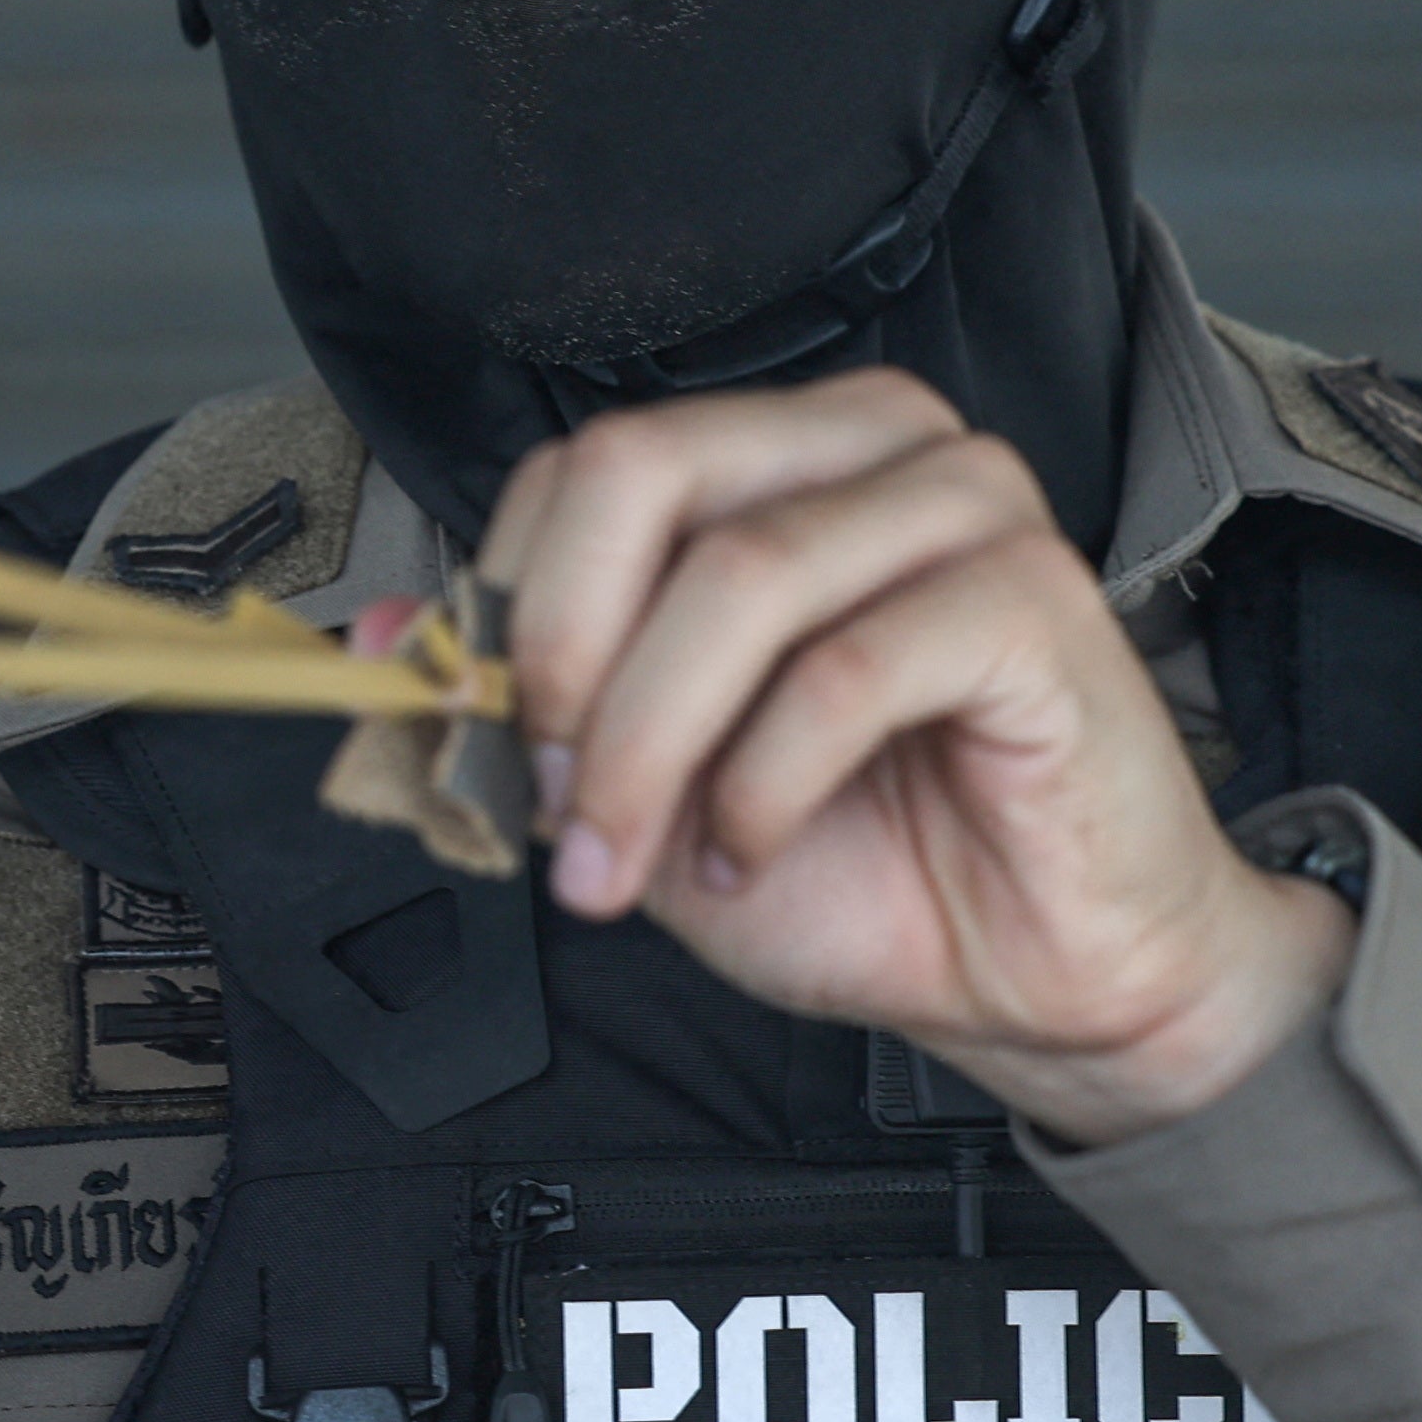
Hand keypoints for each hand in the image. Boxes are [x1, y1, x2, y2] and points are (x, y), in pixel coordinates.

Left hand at [483, 368, 1354, 1145]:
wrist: (1043, 978)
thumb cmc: (864, 864)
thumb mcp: (645, 789)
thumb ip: (525, 707)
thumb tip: (378, 639)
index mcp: (775, 455)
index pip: (580, 469)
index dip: (509, 616)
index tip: (497, 756)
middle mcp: (873, 442)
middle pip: (638, 472)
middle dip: (562, 657)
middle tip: (554, 803)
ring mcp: (967, 504)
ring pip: (734, 576)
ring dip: (648, 746)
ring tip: (637, 860)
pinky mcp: (1036, 600)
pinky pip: (843, 671)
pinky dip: (762, 782)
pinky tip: (752, 851)